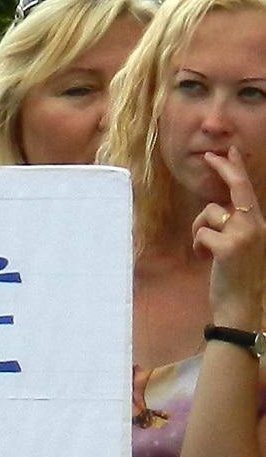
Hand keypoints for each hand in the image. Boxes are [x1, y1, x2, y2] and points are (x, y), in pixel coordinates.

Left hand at [194, 152, 265, 329]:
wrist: (242, 304)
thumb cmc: (237, 276)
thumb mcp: (241, 246)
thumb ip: (234, 226)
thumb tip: (216, 210)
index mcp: (259, 224)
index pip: (248, 191)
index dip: (237, 169)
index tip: (229, 152)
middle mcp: (256, 225)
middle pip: (236, 188)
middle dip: (223, 167)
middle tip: (209, 155)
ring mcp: (244, 234)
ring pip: (208, 214)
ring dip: (199, 230)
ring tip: (207, 250)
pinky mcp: (228, 246)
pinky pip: (200, 233)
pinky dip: (197, 245)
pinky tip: (206, 259)